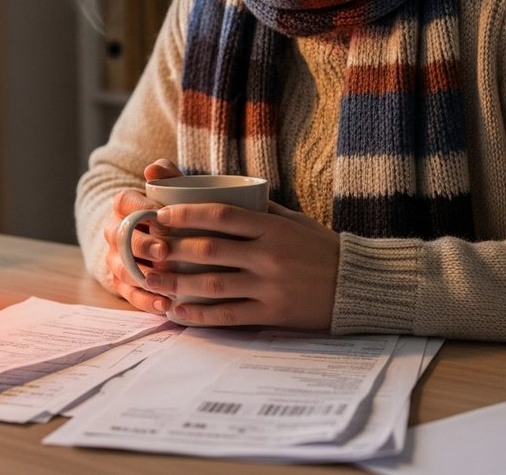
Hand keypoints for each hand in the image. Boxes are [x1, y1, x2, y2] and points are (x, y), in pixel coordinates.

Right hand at [100, 159, 182, 314]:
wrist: (162, 235)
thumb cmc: (171, 210)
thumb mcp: (172, 191)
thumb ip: (167, 176)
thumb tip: (153, 168)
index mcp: (123, 205)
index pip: (124, 202)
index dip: (140, 209)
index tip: (162, 215)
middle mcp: (114, 231)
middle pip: (120, 238)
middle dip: (141, 245)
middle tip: (164, 251)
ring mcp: (116, 258)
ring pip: (121, 268)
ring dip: (142, 277)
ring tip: (167, 284)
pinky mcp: (123, 283)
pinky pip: (129, 294)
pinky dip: (147, 301)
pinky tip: (166, 305)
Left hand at [141, 201, 338, 329]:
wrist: (358, 284)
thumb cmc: (319, 247)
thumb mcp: (291, 219)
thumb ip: (256, 208)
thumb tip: (216, 190)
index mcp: (272, 227)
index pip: (221, 215)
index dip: (187, 215)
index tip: (161, 216)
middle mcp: (268, 255)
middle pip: (210, 250)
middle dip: (172, 249)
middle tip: (147, 249)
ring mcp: (270, 286)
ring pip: (214, 285)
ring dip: (177, 283)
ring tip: (152, 281)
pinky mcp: (273, 313)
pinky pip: (229, 315)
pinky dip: (200, 315)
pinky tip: (178, 312)